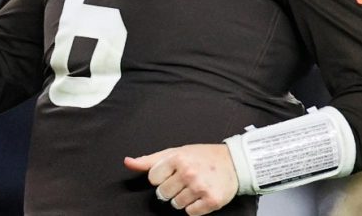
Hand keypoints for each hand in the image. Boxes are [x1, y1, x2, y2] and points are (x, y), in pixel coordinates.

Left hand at [124, 144, 238, 214]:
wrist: (233, 162)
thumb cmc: (201, 157)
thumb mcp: (175, 152)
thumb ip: (150, 160)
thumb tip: (128, 162)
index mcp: (177, 158)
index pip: (153, 179)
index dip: (161, 177)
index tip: (173, 172)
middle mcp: (188, 172)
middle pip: (162, 194)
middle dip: (171, 189)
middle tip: (184, 180)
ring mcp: (200, 187)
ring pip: (176, 204)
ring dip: (183, 198)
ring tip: (194, 186)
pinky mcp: (211, 201)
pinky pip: (190, 213)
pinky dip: (195, 207)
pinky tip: (201, 195)